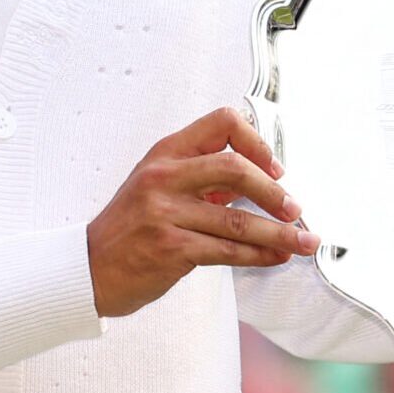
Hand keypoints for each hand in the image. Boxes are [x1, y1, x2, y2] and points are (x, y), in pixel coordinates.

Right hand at [86, 106, 314, 318]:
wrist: (90, 269)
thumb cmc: (126, 229)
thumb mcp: (157, 187)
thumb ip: (202, 179)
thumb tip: (256, 182)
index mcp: (165, 154)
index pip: (221, 123)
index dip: (255, 143)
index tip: (274, 169)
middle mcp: (163, 177)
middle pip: (234, 168)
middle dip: (274, 192)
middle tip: (294, 210)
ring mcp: (164, 212)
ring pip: (238, 220)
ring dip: (280, 234)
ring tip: (303, 242)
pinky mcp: (170, 247)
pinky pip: (228, 251)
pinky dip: (260, 256)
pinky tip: (275, 257)